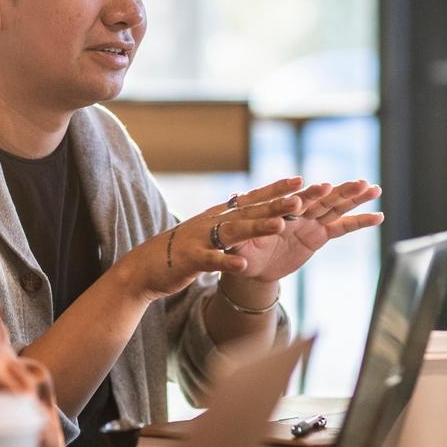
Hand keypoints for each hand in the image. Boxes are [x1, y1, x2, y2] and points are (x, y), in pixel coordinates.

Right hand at [113, 177, 305, 301]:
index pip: (252, 198)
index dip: (275, 189)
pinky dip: (226, 261)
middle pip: (248, 212)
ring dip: (256, 228)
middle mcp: (212, 222)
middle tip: (300, 200)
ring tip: (279, 226)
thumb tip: (252, 205)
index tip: (300, 181)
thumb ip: (231, 219)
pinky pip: (211, 260)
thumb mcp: (209, 230)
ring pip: (233, 231)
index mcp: (219, 215)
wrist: (146, 265)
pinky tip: (243, 263)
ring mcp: (201, 239)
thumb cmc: (182, 248)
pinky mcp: (190, 259)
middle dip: (274, 206)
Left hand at [227, 179, 383, 285]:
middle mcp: (296, 211)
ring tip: (373, 188)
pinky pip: (341, 227)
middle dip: (340, 191)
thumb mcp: (237, 250)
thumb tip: (238, 247)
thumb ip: (240, 246)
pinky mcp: (319, 235)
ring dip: (354, 198)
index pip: (294, 201)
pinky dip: (359, 222)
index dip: (309, 194)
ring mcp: (310, 221)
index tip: (323, 187)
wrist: (251, 263)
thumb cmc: (240, 252)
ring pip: (335, 207)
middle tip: (360, 183)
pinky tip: (378, 216)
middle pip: (320, 199)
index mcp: (277, 210)